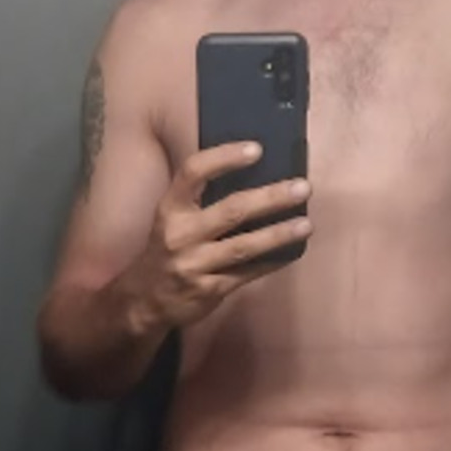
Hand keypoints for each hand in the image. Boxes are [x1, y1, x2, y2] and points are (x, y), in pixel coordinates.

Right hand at [133, 142, 310, 328]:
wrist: (145, 300)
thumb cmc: (169, 249)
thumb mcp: (172, 219)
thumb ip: (202, 199)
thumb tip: (256, 175)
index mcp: (170, 208)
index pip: (193, 172)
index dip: (224, 157)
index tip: (256, 149)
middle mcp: (180, 235)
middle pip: (231, 210)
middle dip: (270, 198)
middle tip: (302, 188)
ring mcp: (194, 265)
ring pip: (244, 246)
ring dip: (278, 234)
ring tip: (306, 224)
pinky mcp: (208, 290)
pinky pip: (247, 274)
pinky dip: (272, 262)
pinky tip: (292, 252)